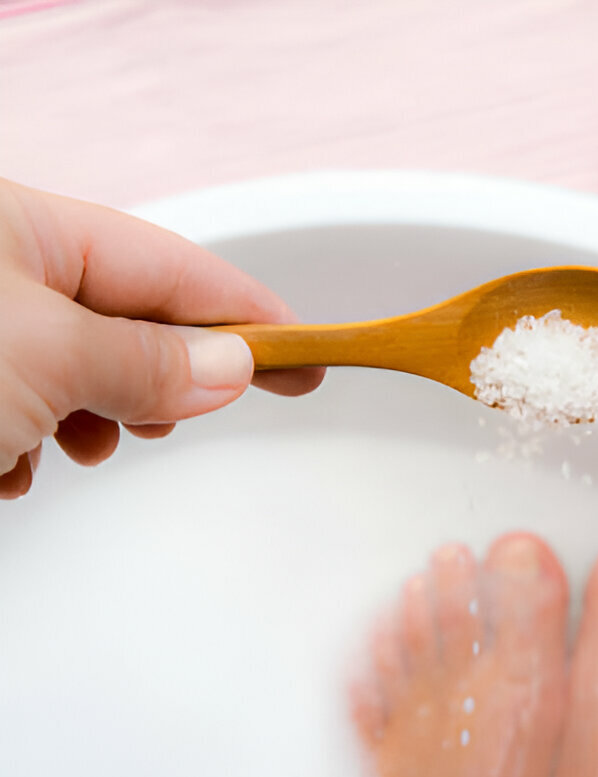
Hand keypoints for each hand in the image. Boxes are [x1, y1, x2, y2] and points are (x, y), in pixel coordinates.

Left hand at [0, 179, 324, 498]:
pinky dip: (36, 442)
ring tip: (92, 443)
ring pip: (78, 369)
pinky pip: (26, 405)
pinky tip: (16, 463)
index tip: (304, 350)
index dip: (246, 311)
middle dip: (160, 376)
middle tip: (195, 413)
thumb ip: (144, 361)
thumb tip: (227, 366)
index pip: (170, 265)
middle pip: (128, 318)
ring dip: (97, 418)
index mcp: (19, 227)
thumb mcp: (45, 356)